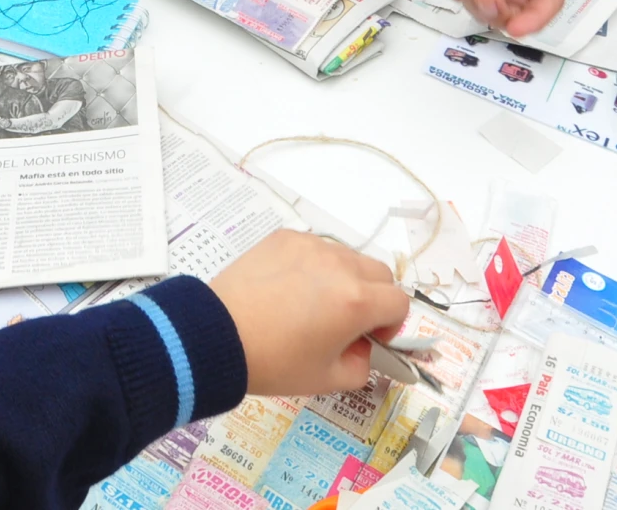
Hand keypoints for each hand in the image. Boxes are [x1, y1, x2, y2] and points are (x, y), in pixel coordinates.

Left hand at [209, 230, 409, 396]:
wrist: (216, 336)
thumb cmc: (274, 362)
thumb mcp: (328, 379)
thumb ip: (364, 365)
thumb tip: (366, 347)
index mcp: (357, 300)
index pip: (400, 303)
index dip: (391, 325)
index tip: (368, 339)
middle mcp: (341, 264)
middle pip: (380, 274)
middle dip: (374, 298)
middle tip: (346, 321)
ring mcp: (311, 245)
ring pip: (348, 258)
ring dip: (346, 279)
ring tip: (313, 304)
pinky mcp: (285, 237)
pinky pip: (316, 248)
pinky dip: (315, 266)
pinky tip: (289, 288)